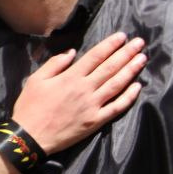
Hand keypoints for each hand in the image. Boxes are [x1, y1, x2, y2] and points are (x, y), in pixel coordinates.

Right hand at [11, 32, 145, 153]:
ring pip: (117, 84)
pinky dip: (129, 96)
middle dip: (126, 53)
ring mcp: (93, 105)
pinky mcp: (96, 121)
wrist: (30, 136)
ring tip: (142, 58)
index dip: (110, 45)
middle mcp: (85, 89)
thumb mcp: (35, 80)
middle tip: (140, 43)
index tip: (122, 36)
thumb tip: (72, 52)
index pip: (95, 56)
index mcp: (70, 77)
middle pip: (110, 67)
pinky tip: (138, 86)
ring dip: (131, 70)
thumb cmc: (30, 107)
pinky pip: (117, 107)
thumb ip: (54, 64)